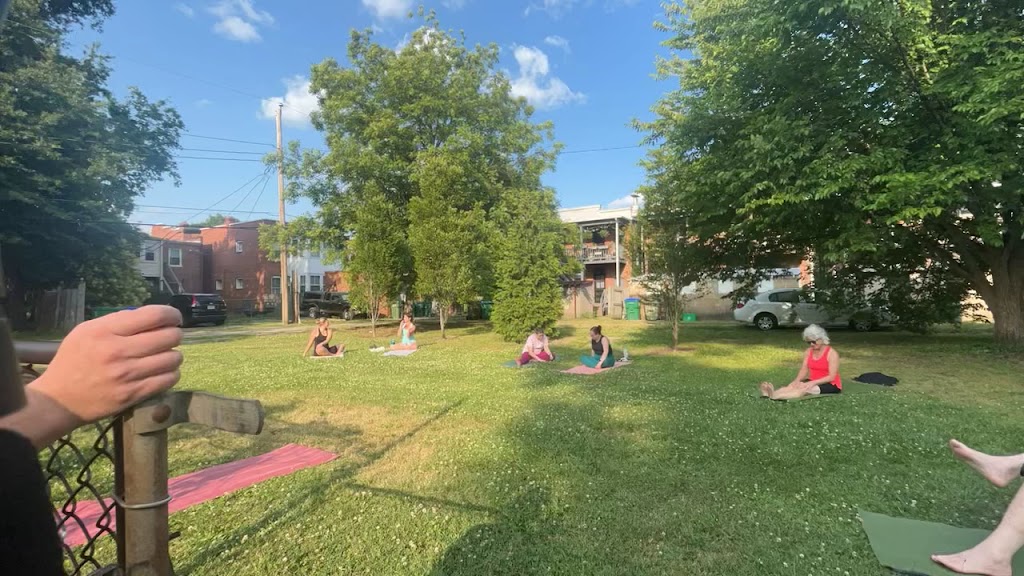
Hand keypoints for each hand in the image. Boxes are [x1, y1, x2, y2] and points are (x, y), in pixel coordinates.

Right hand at [32, 306, 183, 426]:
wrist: (59, 400)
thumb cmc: (74, 360)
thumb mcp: (86, 331)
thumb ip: (118, 321)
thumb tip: (152, 317)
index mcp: (105, 331)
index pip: (154, 315)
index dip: (172, 315)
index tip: (174, 318)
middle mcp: (117, 351)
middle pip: (169, 337)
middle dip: (174, 334)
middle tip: (169, 338)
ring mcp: (126, 375)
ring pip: (173, 359)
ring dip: (173, 356)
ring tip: (164, 356)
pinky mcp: (133, 395)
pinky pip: (168, 380)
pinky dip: (171, 373)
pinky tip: (162, 372)